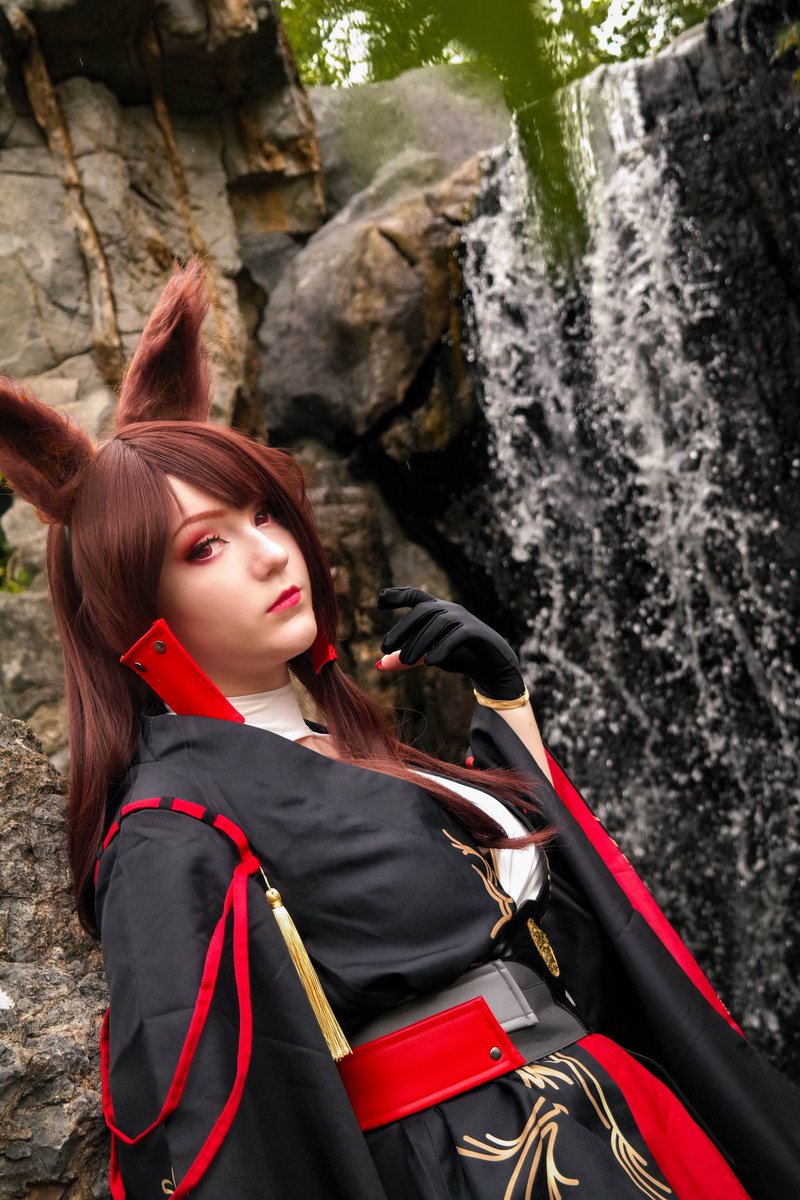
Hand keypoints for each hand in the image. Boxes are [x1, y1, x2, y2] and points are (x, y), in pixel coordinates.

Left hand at [376, 587, 524, 700]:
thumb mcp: (428, 656)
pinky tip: (429, 662)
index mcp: (438, 611)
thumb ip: (407, 658)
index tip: (379, 602)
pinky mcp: (476, 632)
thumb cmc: (458, 655)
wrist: (492, 666)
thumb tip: (378, 665)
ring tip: (405, 661)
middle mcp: (450, 610)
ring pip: (437, 624)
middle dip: (402, 628)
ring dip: (419, 642)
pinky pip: (457, 635)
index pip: (415, 595)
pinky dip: (442, 648)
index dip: (397, 595)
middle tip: (384, 647)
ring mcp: (464, 619)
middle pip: (422, 610)